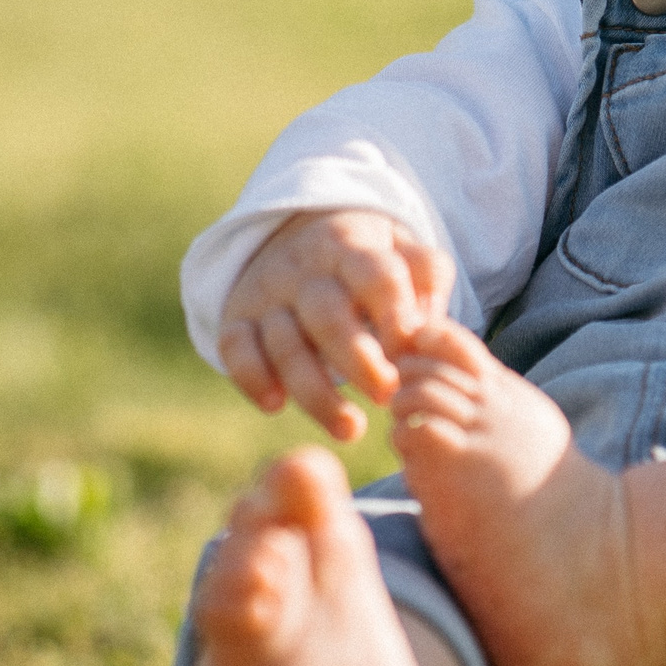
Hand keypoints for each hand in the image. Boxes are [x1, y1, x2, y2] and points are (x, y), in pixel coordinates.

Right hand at [217, 211, 454, 440]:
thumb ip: (427, 274)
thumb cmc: (365, 260)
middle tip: (389, 395)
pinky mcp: (238, 318)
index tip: (410, 351)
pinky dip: (251, 376)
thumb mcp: (399, 249)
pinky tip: (274, 405)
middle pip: (327, 315)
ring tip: (351, 429)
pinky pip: (236, 347)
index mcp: (352, 248)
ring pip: (285, 342)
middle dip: (358, 360)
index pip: (375, 275)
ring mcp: (268, 295)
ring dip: (317, 391)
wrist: (291, 236)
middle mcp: (305, 270)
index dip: (395, 313)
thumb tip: (429, 324)